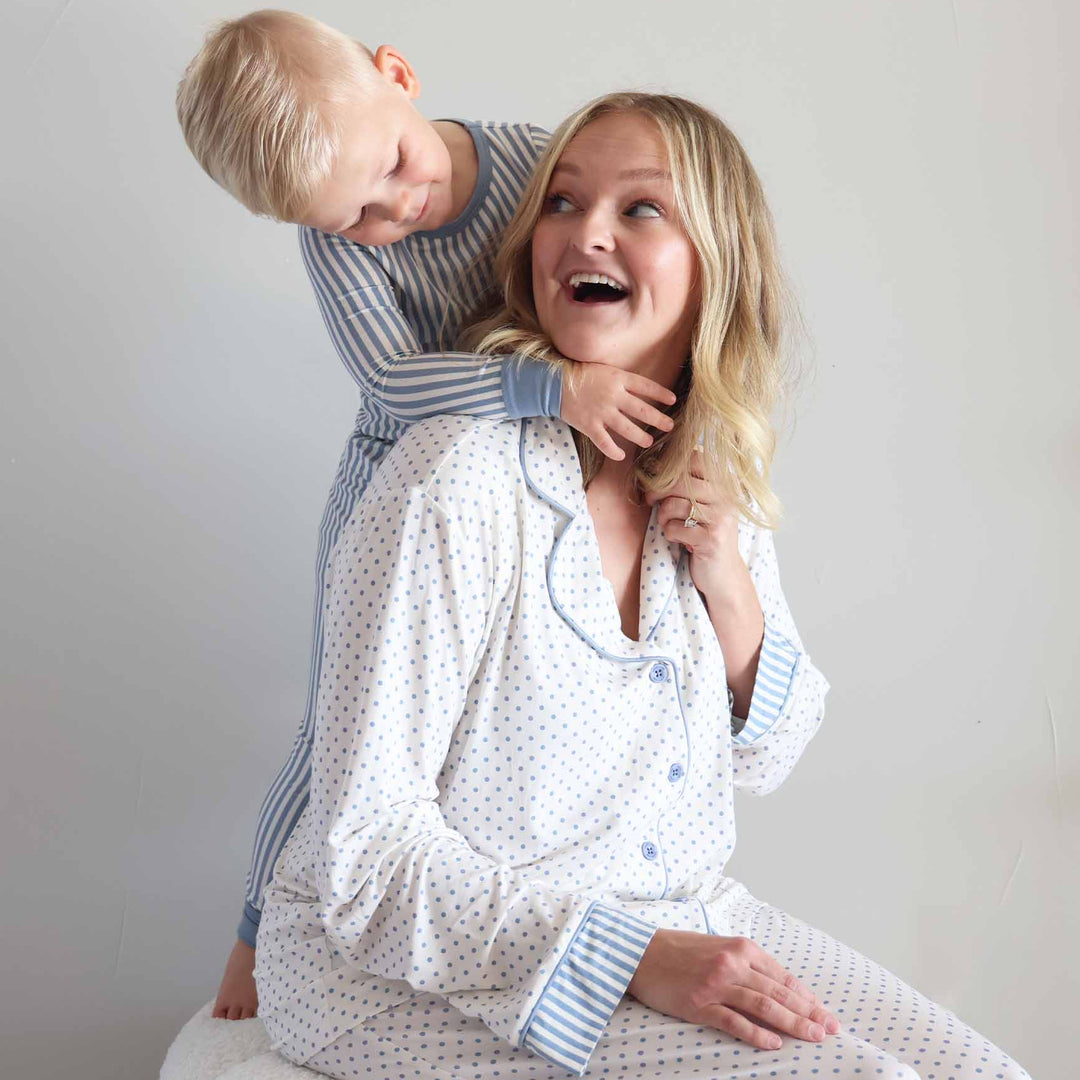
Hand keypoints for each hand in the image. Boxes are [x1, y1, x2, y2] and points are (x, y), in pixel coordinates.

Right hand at [560, 361, 676, 459]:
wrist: (553, 383)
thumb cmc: (578, 373)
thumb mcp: (604, 369)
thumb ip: (620, 379)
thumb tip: (638, 389)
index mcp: (617, 379)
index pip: (646, 386)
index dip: (660, 393)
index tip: (672, 400)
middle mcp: (613, 396)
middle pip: (642, 410)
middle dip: (658, 419)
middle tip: (670, 426)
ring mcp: (602, 412)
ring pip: (627, 428)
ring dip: (640, 436)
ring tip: (649, 441)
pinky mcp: (590, 425)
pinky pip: (605, 442)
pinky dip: (613, 451)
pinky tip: (621, 455)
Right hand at [627, 929, 840, 1050]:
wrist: (641, 953)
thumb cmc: (680, 950)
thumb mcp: (719, 947)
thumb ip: (747, 964)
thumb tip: (778, 988)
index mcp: (740, 948)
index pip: (782, 976)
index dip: (806, 997)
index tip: (824, 1012)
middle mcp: (732, 963)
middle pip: (779, 992)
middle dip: (809, 1013)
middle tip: (830, 1030)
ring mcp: (716, 984)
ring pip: (764, 1006)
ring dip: (792, 1023)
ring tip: (813, 1037)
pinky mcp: (699, 1004)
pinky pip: (735, 1021)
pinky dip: (757, 1033)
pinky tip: (775, 1043)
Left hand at [644, 448, 743, 602]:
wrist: (723, 573)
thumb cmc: (706, 534)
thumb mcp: (703, 504)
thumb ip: (688, 483)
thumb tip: (653, 463)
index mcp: (725, 483)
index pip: (694, 457)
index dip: (668, 464)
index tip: (656, 476)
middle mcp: (726, 497)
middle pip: (678, 480)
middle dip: (656, 491)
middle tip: (650, 500)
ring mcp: (721, 518)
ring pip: (673, 505)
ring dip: (662, 516)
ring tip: (668, 524)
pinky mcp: (712, 539)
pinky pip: (674, 528)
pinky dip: (669, 534)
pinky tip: (679, 539)